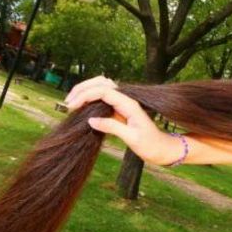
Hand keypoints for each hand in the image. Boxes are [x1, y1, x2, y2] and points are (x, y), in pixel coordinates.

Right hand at [64, 76, 180, 164]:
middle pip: (101, 83)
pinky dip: (90, 100)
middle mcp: (125, 100)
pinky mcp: (119, 111)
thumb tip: (90, 120)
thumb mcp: (132, 138)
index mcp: (129, 104)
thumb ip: (113, 127)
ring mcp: (121, 105)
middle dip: (83, 89)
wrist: (162, 149)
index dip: (86, 95)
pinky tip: (81, 108)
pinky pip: (102, 100)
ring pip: (101, 88)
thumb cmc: (151, 145)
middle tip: (68, 102)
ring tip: (72, 103)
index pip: (103, 91)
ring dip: (85, 92)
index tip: (72, 106)